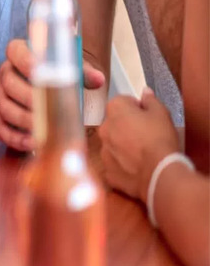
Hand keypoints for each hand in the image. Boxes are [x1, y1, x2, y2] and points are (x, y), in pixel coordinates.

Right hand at [0, 38, 105, 151]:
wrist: (58, 93)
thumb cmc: (63, 77)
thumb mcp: (74, 70)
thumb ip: (84, 72)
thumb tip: (97, 79)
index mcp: (20, 53)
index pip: (15, 51)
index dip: (24, 61)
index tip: (39, 73)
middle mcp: (7, 72)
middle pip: (8, 82)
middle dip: (27, 98)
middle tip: (45, 109)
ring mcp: (2, 95)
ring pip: (4, 106)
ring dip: (22, 120)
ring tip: (40, 130)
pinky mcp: (1, 117)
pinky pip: (1, 128)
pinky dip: (14, 138)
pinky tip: (31, 143)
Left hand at [99, 88, 179, 202]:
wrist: (160, 173)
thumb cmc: (161, 138)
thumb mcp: (162, 113)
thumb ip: (151, 100)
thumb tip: (145, 92)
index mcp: (114, 109)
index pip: (123, 102)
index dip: (138, 109)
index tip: (149, 118)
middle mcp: (103, 127)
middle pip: (116, 122)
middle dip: (128, 126)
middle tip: (147, 136)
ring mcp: (104, 150)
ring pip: (113, 143)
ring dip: (124, 145)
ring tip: (143, 154)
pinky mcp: (108, 170)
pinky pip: (115, 163)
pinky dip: (123, 165)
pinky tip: (138, 169)